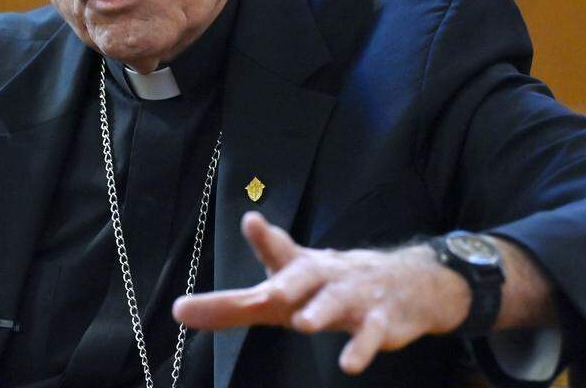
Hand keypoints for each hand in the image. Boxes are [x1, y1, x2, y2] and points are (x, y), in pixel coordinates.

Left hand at [173, 211, 471, 373]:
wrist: (405, 283)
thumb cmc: (330, 286)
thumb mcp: (286, 292)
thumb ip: (237, 304)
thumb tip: (180, 310)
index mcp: (300, 268)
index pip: (279, 252)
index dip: (265, 239)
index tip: (253, 221)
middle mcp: (325, 277)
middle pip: (304, 277)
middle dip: (287, 284)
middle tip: (269, 294)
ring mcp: (355, 297)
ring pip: (337, 303)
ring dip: (322, 311)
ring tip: (305, 323)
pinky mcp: (381, 321)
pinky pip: (371, 335)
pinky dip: (361, 349)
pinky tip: (349, 365)